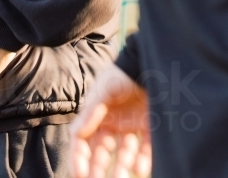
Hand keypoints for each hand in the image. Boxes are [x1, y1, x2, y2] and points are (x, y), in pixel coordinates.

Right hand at [70, 62, 150, 177]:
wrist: (151, 61)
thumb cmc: (123, 73)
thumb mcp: (103, 90)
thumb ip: (90, 113)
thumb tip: (76, 134)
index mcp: (97, 113)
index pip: (82, 139)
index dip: (78, 157)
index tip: (79, 174)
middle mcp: (113, 121)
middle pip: (102, 151)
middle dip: (98, 168)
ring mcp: (131, 125)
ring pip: (124, 154)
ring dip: (121, 169)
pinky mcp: (150, 126)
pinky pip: (145, 149)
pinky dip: (142, 161)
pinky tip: (139, 170)